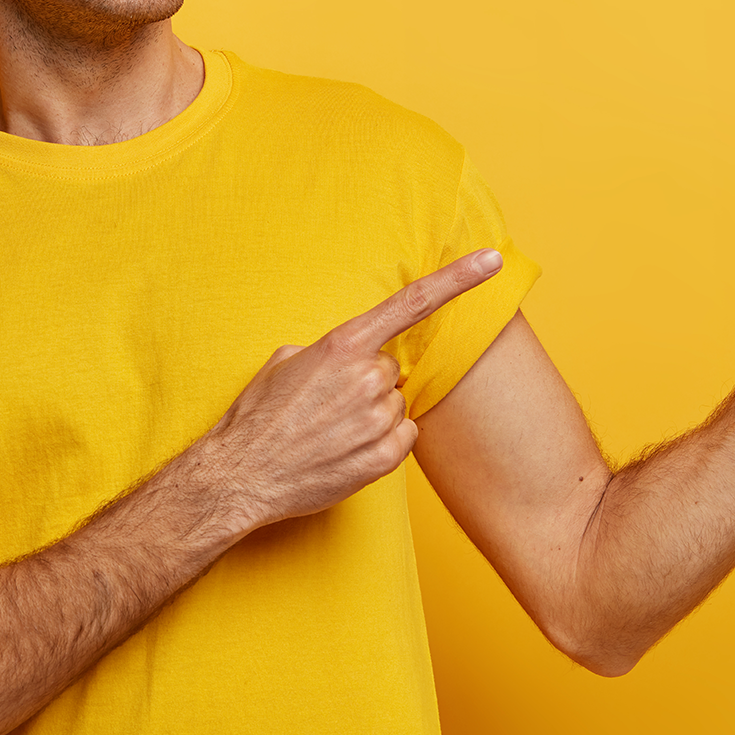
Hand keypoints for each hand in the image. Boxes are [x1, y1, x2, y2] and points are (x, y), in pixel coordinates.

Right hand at [211, 248, 503, 527]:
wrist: (240, 476)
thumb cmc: (259, 416)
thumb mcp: (286, 361)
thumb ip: (333, 349)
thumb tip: (356, 353)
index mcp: (343, 345)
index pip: (413, 302)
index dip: (458, 278)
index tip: (493, 259)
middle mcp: (367, 377)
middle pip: (392, 369)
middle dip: (368, 382)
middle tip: (329, 404)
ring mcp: (377, 418)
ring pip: (397, 404)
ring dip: (373, 414)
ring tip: (331, 431)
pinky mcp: (384, 458)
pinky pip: (405, 435)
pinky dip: (382, 441)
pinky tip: (346, 449)